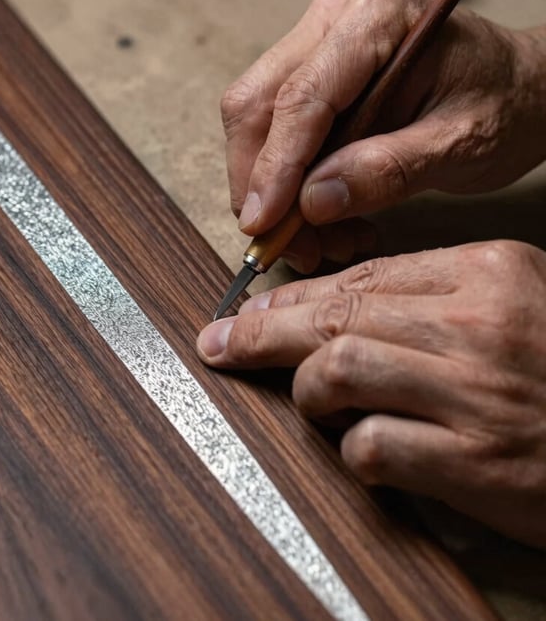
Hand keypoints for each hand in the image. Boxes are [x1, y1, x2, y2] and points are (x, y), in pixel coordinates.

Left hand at [197, 240, 545, 547]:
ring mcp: (477, 392)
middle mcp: (478, 323)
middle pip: (335, 313)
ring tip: (313, 403)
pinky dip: (352, 450)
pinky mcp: (476, 462)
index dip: (292, 295)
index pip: (361, 276)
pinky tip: (365, 450)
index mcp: (488, 270)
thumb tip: (330, 309)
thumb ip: (429, 299)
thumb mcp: (512, 306)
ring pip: (338, 367)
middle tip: (221, 343)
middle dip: (262, 330)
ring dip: (308, 392)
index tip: (250, 308)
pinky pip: (371, 445)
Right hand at [222, 0, 545, 271]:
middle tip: (284, 244)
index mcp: (379, 15)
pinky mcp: (308, 69)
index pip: (302, 97)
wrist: (518, 88)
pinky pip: (271, 129)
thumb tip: (313, 203)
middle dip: (260, 182)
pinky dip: (283, 180)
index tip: (264, 224)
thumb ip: (389, 171)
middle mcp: (334, 17)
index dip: (275, 167)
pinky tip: (319, 212)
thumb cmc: (502, 105)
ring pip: (254, 121)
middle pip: (257, 104)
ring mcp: (315, 41)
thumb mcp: (461, 146)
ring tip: (316, 238)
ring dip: (269, 188)